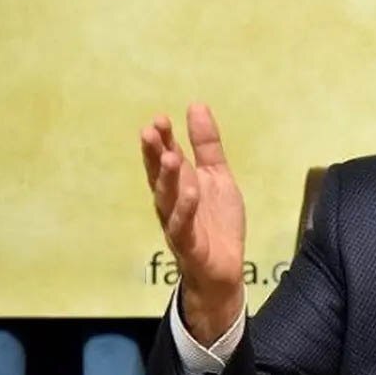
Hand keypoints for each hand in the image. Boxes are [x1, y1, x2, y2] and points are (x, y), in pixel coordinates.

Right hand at [140, 103, 245, 344]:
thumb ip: (207, 145)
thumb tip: (196, 106)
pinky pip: (182, 227)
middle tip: (150, 130)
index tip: (160, 118)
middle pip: (159, 176)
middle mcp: (172, 203)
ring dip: (167, 178)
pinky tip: (190, 193)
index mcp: (179, 185)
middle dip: (154, 154)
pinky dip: (185, 210)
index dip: (162, 140)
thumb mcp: (218, 177)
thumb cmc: (216, 221)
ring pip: (167, 200)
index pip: (166, 158)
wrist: (224, 269)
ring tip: (170, 156)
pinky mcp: (188, 245)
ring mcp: (178, 224)